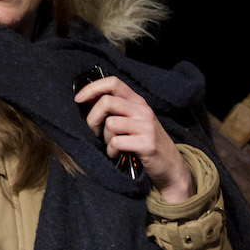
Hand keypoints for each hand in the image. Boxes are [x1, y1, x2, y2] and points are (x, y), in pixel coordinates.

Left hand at [74, 76, 191, 202]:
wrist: (171, 167)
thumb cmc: (145, 143)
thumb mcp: (133, 121)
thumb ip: (116, 109)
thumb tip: (87, 99)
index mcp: (137, 102)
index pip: (113, 82)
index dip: (92, 88)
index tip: (78, 99)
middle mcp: (143, 110)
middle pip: (106, 102)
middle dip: (92, 118)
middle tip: (95, 131)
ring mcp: (146, 126)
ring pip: (110, 123)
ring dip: (104, 138)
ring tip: (113, 146)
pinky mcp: (147, 144)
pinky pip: (116, 143)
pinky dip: (112, 152)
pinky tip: (118, 155)